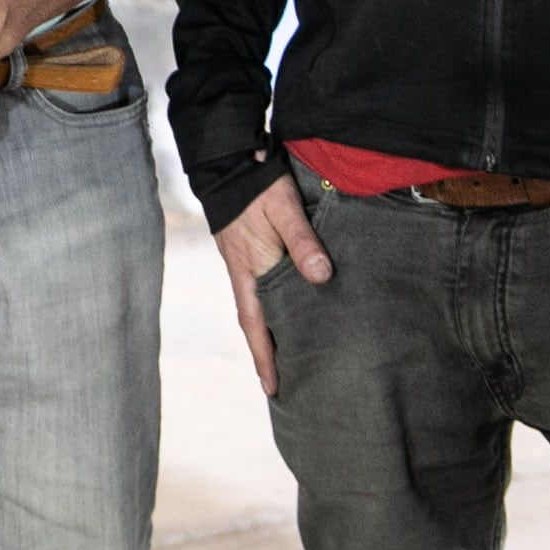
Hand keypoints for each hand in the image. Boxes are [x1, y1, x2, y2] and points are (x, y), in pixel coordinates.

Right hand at [214, 169, 332, 398]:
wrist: (228, 160)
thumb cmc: (257, 185)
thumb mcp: (284, 209)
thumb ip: (303, 242)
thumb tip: (322, 277)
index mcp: (249, 270)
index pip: (255, 324)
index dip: (265, 357)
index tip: (273, 389)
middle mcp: (244, 272)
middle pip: (256, 323)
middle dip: (268, 354)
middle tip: (285, 386)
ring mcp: (245, 262)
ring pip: (259, 306)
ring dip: (271, 332)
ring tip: (290, 356)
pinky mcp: (250, 250)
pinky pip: (261, 290)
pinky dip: (272, 309)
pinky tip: (288, 310)